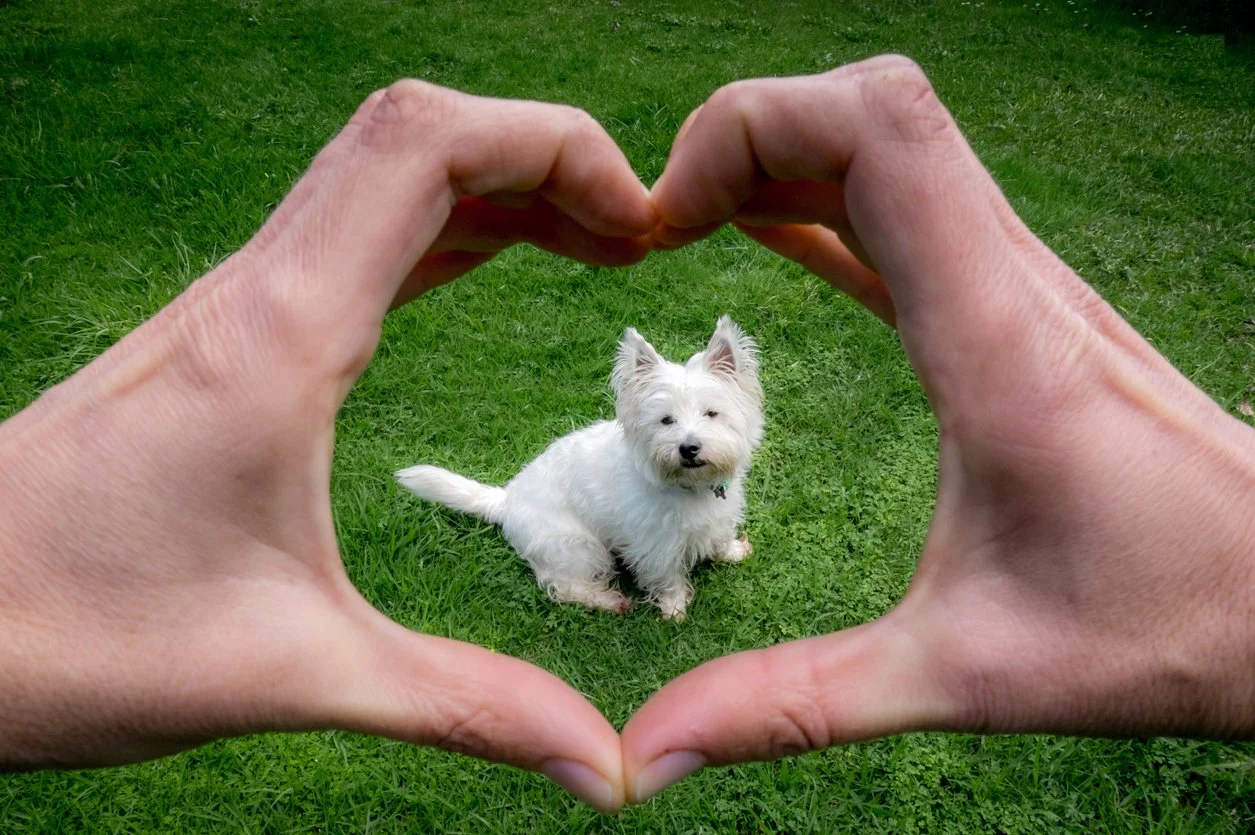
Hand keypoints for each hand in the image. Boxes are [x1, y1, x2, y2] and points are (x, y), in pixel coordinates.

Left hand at [0, 82, 653, 811]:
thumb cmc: (71, 637)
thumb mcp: (294, 675)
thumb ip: (467, 706)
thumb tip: (604, 772)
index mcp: (281, 336)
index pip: (427, 147)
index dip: (552, 146)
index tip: (635, 223)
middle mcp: (255, 292)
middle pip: (416, 136)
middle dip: (544, 159)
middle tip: (630, 238)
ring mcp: (236, 306)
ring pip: (380, 175)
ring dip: (495, 186)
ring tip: (587, 245)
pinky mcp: (228, 338)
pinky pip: (352, 234)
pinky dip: (442, 225)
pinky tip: (483, 263)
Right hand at [622, 55, 1254, 801]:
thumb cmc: (1163, 631)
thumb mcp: (960, 677)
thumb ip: (792, 706)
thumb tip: (648, 755)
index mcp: (996, 343)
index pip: (876, 131)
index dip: (749, 129)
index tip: (666, 225)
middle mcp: (1015, 284)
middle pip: (871, 109)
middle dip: (744, 136)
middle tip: (661, 230)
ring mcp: (1023, 287)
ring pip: (893, 144)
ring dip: (781, 160)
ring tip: (691, 229)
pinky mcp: (1020, 311)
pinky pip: (910, 212)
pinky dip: (824, 200)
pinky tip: (772, 239)